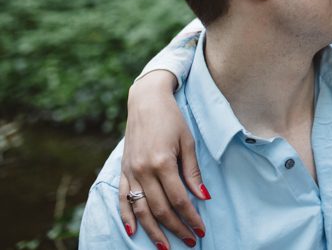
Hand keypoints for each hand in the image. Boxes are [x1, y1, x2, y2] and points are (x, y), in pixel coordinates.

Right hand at [119, 70, 207, 248]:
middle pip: (160, 209)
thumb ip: (193, 172)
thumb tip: (204, 197)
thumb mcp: (188, 142)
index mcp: (163, 162)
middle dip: (176, 229)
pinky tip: (132, 232)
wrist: (146, 101)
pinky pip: (122, 199)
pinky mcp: (123, 170)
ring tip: (164, 247)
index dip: (191, 217)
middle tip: (189, 242)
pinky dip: (126, 217)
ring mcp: (131, 172)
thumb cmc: (172, 119)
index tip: (201, 230)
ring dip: (152, 231)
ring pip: (140, 209)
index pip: (179, 199)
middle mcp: (144, 170)